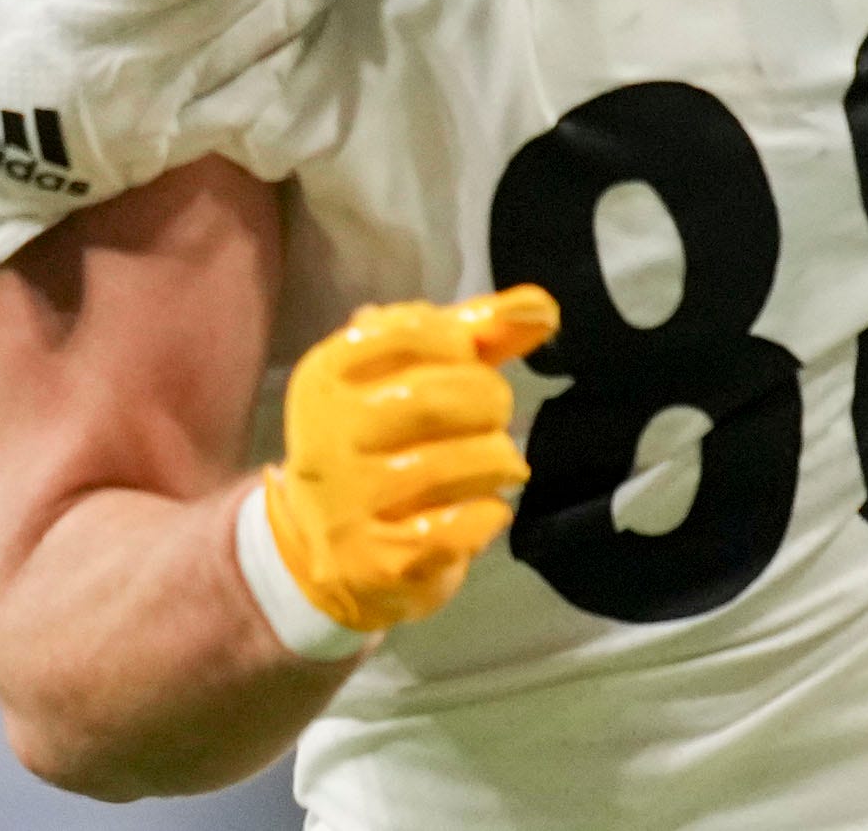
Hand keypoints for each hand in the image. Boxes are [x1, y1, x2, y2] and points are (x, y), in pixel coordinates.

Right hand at [257, 287, 557, 635]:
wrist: (332, 553)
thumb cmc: (386, 444)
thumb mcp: (414, 377)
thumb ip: (476, 334)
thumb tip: (540, 307)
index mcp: (327, 376)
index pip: (410, 332)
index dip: (461, 343)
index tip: (468, 360)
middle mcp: (327, 434)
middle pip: (438, 397)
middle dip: (489, 402)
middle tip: (493, 418)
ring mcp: (348, 501)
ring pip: (457, 463)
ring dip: (498, 461)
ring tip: (496, 464)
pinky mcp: (378, 559)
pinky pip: (461, 526)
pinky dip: (489, 515)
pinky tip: (481, 510)